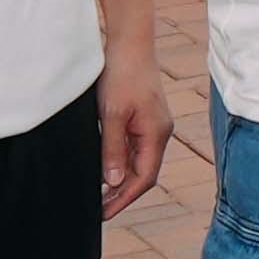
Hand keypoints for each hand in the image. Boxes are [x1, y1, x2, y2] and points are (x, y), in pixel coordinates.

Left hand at [99, 72, 173, 213]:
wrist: (129, 44)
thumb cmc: (122, 76)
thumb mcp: (112, 115)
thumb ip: (113, 150)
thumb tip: (114, 182)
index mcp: (156, 134)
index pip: (144, 178)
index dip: (124, 199)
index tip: (103, 214)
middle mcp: (160, 132)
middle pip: (145, 173)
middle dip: (123, 195)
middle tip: (97, 210)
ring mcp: (154, 125)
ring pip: (141, 162)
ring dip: (123, 181)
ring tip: (99, 195)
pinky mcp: (145, 118)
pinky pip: (137, 149)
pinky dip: (123, 164)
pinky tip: (107, 169)